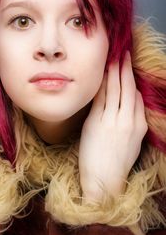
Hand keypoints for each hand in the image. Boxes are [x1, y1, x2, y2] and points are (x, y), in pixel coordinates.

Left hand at [78, 51, 147, 202]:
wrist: (103, 181)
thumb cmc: (116, 162)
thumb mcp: (132, 142)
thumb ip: (132, 121)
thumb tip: (128, 100)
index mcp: (139, 125)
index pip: (136, 95)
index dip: (131, 79)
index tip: (127, 66)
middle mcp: (127, 120)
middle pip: (126, 87)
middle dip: (124, 68)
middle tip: (123, 53)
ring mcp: (111, 120)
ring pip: (114, 89)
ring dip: (113, 71)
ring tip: (113, 57)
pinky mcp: (96, 122)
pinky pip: (99, 97)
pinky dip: (100, 84)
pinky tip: (99, 74)